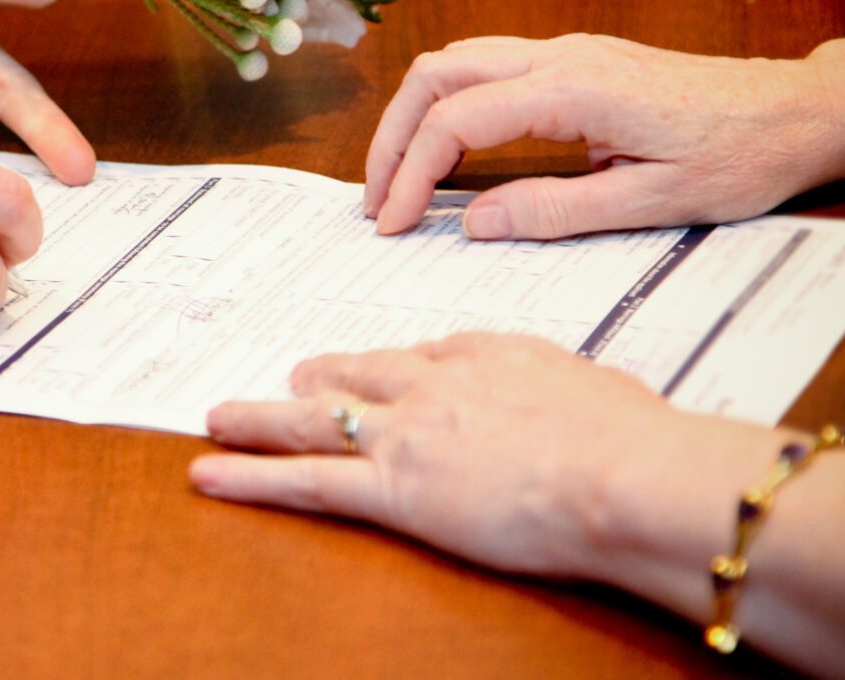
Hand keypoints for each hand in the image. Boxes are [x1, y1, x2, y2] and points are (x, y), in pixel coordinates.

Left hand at [189, 333, 691, 577]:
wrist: (626, 473)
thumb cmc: (635, 440)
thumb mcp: (603, 391)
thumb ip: (573, 391)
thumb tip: (587, 399)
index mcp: (486, 355)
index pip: (423, 355)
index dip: (393, 367)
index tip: (380, 369)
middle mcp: (433, 384)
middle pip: (355, 375)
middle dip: (317, 377)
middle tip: (290, 376)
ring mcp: (405, 434)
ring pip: (312, 421)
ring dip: (258, 418)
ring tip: (219, 416)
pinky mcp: (393, 488)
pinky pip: (304, 481)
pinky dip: (249, 476)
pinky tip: (209, 472)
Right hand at [363, 34, 838, 239]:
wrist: (798, 111)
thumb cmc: (740, 156)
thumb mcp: (653, 204)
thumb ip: (555, 211)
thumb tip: (473, 222)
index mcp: (571, 90)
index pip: (455, 122)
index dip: (409, 174)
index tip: (391, 225)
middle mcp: (558, 56)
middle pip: (436, 75)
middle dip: (391, 136)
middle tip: (376, 200)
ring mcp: (566, 50)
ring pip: (456, 62)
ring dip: (415, 116)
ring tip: (398, 178)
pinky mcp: (576, 59)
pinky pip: (487, 68)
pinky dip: (449, 106)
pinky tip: (448, 153)